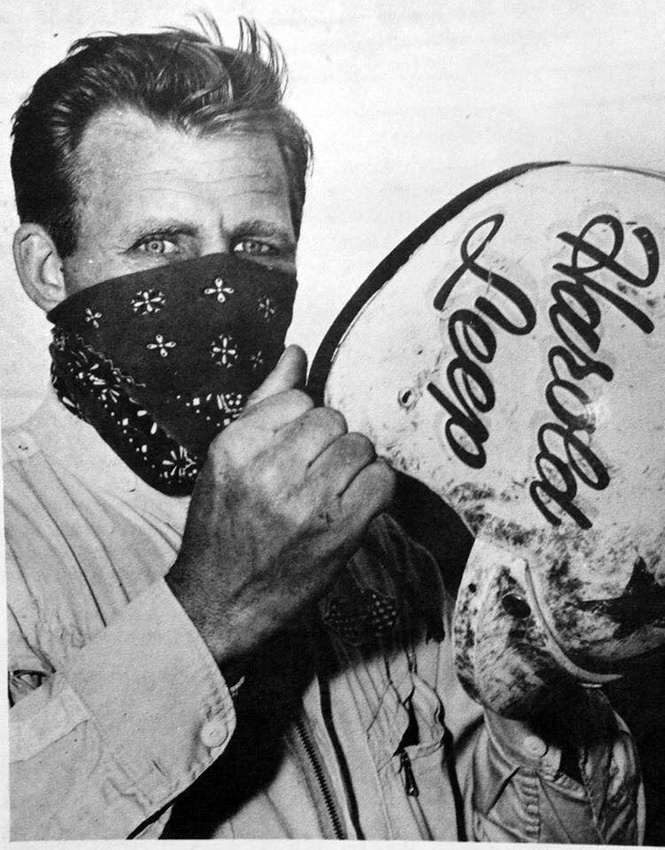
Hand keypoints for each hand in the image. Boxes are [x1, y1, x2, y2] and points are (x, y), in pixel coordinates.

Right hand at [166, 345, 395, 667]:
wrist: (220, 600)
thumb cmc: (223, 525)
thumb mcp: (227, 459)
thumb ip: (263, 403)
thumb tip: (296, 352)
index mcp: (237, 445)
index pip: (299, 398)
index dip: (303, 422)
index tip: (295, 449)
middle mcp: (270, 469)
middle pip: (333, 419)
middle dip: (329, 442)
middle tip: (314, 471)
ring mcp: (306, 501)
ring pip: (360, 446)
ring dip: (353, 464)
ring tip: (331, 488)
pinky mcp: (339, 531)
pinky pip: (382, 481)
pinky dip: (375, 487)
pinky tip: (354, 502)